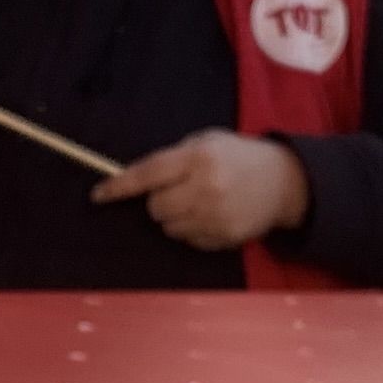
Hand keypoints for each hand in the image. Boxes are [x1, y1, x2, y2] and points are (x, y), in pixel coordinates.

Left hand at [92, 129, 311, 251]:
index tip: (99, 195)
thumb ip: (174, 159)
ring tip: (198, 202)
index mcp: (198, 157)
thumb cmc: (238, 156)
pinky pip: (188, 240)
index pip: (148, 174)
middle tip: (178, 191)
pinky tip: (212, 215)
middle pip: (155, 208)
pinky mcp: (224, 237)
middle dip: (159, 200)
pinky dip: (192, 230)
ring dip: (174, 217)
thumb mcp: (208, 141)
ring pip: (169, 227)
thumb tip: (136, 181)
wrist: (283, 181)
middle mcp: (205, 187)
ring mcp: (215, 216)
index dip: (120, 186)